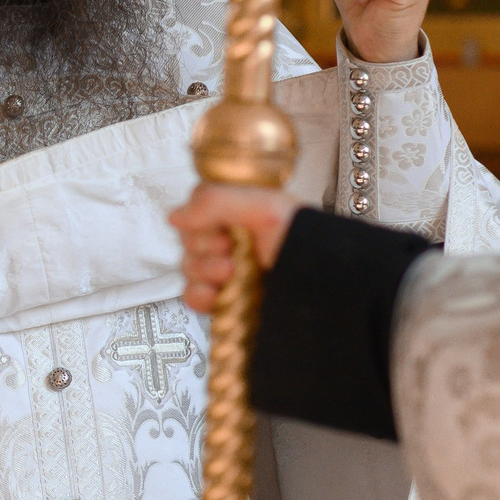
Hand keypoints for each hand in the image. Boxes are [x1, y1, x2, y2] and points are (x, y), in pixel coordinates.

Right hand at [167, 184, 302, 312]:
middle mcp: (228, 239)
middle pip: (188, 240)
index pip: (194, 210)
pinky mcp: (222, 296)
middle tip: (230, 250)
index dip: (200, 220)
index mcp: (237, 212)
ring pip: (187, 267)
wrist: (323, 284)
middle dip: (205, 247)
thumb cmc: (305, 242)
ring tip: (230, 272)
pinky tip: (215, 293)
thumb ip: (216, 202)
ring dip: (205, 270)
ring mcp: (224, 270)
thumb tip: (176, 216)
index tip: (223, 229)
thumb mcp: (266, 209)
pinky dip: (198, 295)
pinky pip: (191, 295)